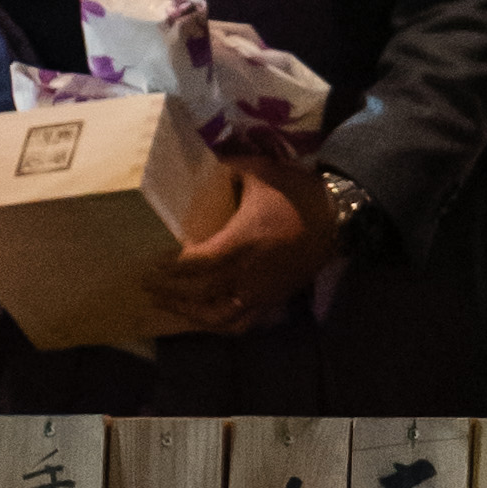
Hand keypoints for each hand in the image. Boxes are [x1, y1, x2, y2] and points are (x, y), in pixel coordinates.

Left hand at [140, 140, 338, 337]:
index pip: (193, 265)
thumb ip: (227, 168)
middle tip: (147, 286)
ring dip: (190, 315)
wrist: (339, 218)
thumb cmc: (297, 194)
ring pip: (219, 317)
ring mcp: (261, 291)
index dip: (167, 270)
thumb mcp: (260, 172)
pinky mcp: (273, 298)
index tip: (147, 267)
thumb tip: (201, 163)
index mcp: (239, 243)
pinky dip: (221, 324)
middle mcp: (247, 274)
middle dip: (168, 293)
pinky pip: (242, 321)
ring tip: (170, 306)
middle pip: (198, 295)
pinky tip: (207, 318)